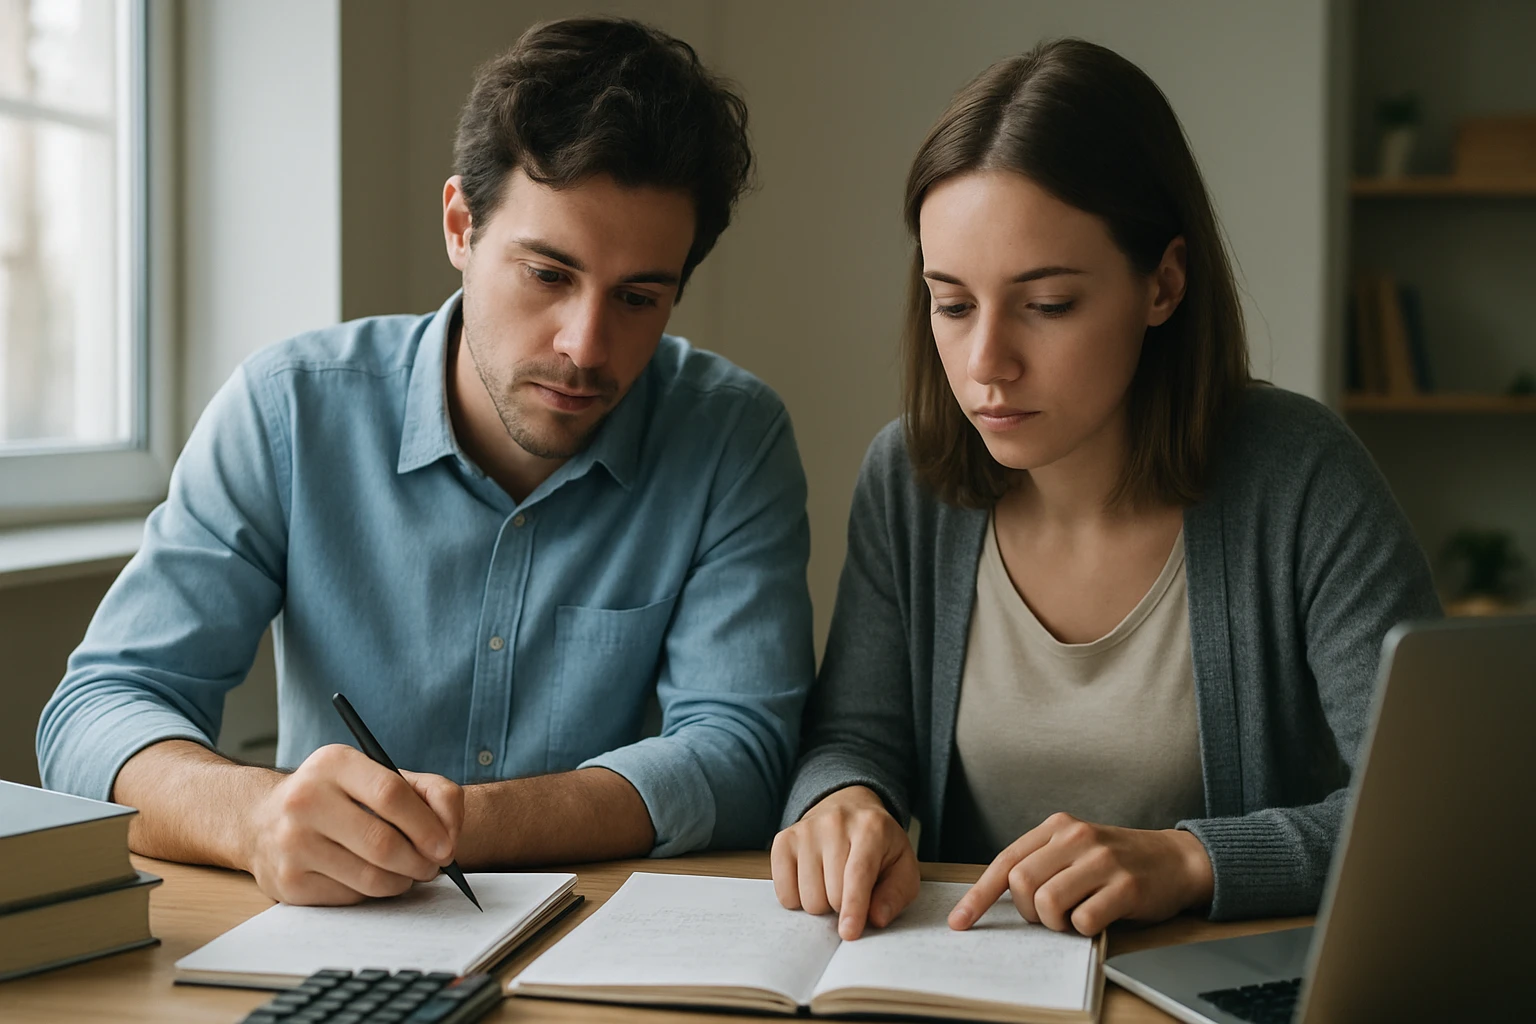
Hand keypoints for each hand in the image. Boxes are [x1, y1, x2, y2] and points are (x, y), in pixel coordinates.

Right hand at [243, 744, 464, 904]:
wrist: (261, 820)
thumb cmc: (338, 798)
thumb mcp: (378, 776)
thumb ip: (430, 792)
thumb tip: (450, 834)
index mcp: (333, 763)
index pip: (392, 794)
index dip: (427, 825)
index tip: (447, 846)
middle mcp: (306, 800)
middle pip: (383, 843)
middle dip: (420, 861)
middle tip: (433, 867)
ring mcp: (292, 844)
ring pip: (370, 877)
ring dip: (402, 881)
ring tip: (408, 873)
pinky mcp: (288, 882)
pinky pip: (351, 897)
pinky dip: (373, 893)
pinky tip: (372, 878)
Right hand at [770, 785, 920, 939]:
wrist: (850, 806)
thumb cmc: (879, 845)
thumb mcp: (903, 866)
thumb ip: (895, 894)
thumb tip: (876, 919)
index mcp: (871, 828)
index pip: (857, 875)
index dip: (854, 908)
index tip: (849, 933)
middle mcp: (835, 823)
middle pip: (832, 893)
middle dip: (843, 906)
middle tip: (851, 889)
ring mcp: (806, 830)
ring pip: (807, 897)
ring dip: (822, 902)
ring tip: (831, 882)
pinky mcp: (783, 840)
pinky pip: (784, 892)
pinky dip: (798, 898)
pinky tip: (812, 880)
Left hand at [948, 812, 1212, 935]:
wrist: (1176, 859)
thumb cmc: (1116, 861)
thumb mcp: (1075, 849)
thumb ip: (1040, 863)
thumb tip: (993, 898)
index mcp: (1057, 827)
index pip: (1005, 861)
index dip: (978, 896)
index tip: (960, 921)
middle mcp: (1077, 837)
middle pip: (1021, 883)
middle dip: (1027, 911)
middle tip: (1048, 916)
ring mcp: (1102, 860)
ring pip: (1048, 903)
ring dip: (1055, 923)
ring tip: (1074, 917)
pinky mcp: (1126, 886)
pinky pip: (1084, 920)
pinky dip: (1084, 929)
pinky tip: (1098, 918)